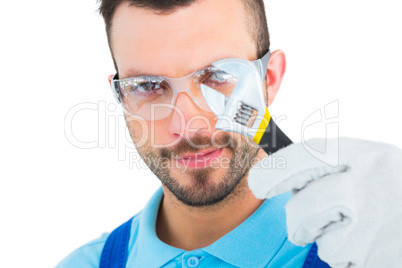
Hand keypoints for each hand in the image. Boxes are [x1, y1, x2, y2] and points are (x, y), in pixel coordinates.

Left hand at [247, 137, 401, 267]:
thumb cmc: (393, 188)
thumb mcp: (371, 162)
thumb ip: (331, 166)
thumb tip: (281, 177)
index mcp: (365, 155)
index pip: (306, 156)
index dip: (275, 171)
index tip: (257, 183)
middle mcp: (369, 186)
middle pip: (303, 208)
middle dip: (297, 221)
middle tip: (303, 225)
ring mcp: (376, 226)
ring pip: (321, 241)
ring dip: (328, 240)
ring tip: (355, 230)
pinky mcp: (378, 259)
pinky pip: (341, 261)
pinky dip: (347, 257)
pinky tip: (368, 244)